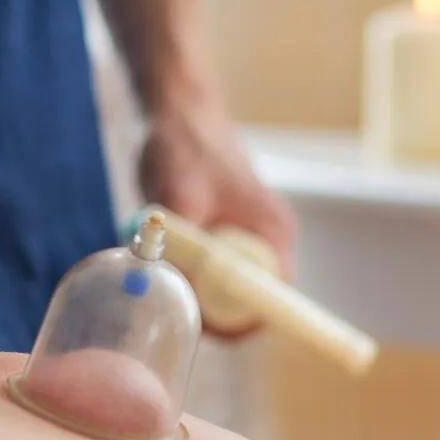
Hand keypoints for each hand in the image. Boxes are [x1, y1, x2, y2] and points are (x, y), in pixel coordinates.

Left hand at [139, 104, 295, 322]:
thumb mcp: (179, 197)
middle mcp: (267, 239)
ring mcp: (247, 236)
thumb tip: (168, 288)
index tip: (204, 328)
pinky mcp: (226, 233)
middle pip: (248, 300)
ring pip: (226, 287)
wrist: (178, 111)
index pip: (274, 301)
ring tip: (165, 274)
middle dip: (212, 310)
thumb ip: (180, 244)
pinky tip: (165, 256)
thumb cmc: (185, 147)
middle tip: (171, 304)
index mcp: (272, 233)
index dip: (244, 324)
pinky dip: (189, 270)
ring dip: (197, 289)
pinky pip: (212, 269)